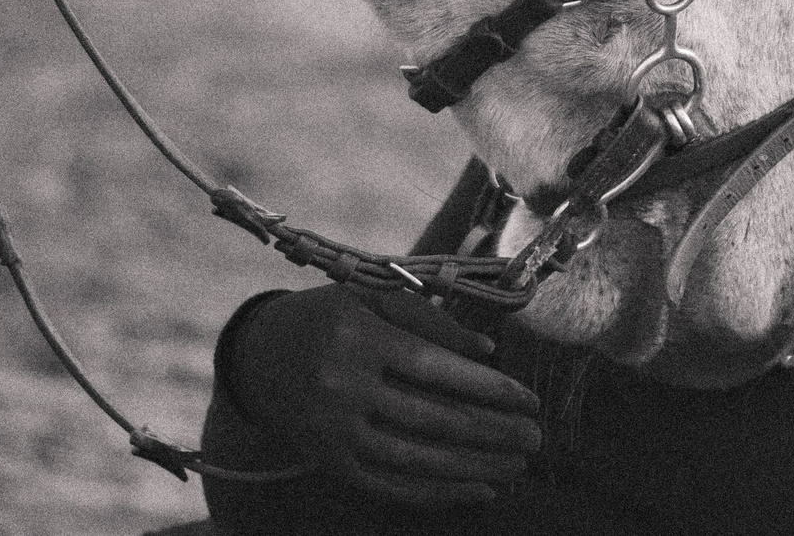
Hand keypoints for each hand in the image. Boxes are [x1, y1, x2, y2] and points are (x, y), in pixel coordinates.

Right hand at [226, 282, 543, 508]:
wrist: (257, 355)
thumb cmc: (329, 317)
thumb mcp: (372, 299)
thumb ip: (430, 320)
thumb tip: (488, 349)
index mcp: (359, 338)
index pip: (435, 367)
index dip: (487, 386)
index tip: (529, 398)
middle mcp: (342, 386)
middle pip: (430, 418)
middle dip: (491, 432)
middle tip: (536, 439)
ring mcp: (332, 430)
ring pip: (413, 459)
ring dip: (472, 468)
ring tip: (517, 468)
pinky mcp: (327, 462)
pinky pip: (387, 485)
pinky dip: (435, 494)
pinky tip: (476, 490)